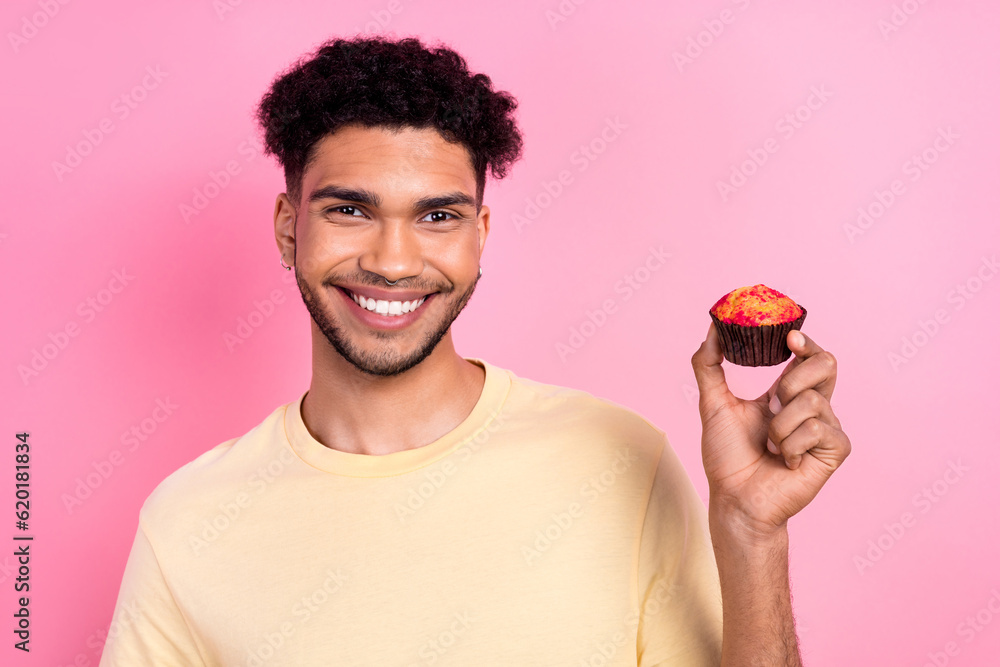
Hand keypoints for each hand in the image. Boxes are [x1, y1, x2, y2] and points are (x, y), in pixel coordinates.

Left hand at [691, 322, 851, 537]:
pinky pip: (816, 429)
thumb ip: (708, 364)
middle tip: (773, 402)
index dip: (805, 342)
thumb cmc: (726, 456)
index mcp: (787, 393)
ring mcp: (826, 428)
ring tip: (771, 445)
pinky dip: (790, 445)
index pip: (808, 356)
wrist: (735, 498)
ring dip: (779, 425)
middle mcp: (812, 407)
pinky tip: (786, 461)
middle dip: (794, 378)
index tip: (789, 337)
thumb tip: (712, 326)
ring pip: (812, 400)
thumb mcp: (712, 403)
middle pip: (827, 365)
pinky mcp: (835, 450)